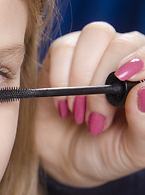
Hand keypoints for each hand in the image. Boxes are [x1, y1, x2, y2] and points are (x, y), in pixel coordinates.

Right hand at [35, 22, 144, 186]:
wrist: (66, 158)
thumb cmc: (106, 153)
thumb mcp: (134, 151)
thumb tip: (143, 90)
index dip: (141, 59)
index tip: (125, 80)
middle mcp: (125, 57)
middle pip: (121, 42)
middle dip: (102, 84)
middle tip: (95, 119)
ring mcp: (94, 52)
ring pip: (94, 35)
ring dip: (81, 78)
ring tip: (77, 112)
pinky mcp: (63, 55)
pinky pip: (62, 48)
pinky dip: (59, 78)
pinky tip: (62, 104)